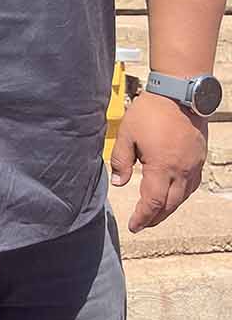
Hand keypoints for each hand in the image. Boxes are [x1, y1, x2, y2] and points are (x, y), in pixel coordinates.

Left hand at [111, 90, 207, 231]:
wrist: (180, 93)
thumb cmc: (151, 112)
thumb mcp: (127, 135)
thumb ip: (121, 161)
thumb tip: (119, 183)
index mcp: (161, 168)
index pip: (152, 203)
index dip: (142, 218)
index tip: (133, 226)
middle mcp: (181, 171)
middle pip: (170, 205)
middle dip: (155, 218)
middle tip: (143, 223)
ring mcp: (194, 165)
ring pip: (183, 196)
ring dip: (169, 208)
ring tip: (156, 213)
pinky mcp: (200, 157)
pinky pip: (192, 184)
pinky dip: (181, 194)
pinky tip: (174, 193)